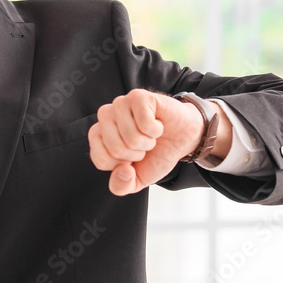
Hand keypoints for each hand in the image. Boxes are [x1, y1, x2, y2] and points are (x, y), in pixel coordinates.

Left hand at [88, 89, 206, 195]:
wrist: (183, 137)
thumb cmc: (157, 154)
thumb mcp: (138, 179)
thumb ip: (122, 186)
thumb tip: (123, 172)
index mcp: (99, 137)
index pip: (100, 159)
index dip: (122, 166)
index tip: (132, 159)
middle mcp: (106, 118)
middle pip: (116, 148)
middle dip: (137, 153)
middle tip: (144, 145)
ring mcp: (120, 104)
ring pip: (130, 136)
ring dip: (147, 142)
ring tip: (151, 135)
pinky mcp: (138, 96)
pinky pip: (144, 123)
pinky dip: (156, 130)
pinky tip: (157, 124)